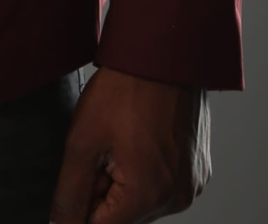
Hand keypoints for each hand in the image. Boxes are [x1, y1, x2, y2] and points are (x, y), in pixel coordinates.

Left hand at [51, 68, 210, 222]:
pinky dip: (143, 171)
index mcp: (148, 197)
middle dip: (102, 192)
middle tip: (96, 149)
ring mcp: (190, 185)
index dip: (81, 206)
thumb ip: (71, 191)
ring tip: (116, 139)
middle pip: (124, 216)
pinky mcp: (196, 170)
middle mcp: (176, 199)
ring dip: (122, 181)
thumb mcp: (83, 141)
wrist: (163, 57)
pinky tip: (135, 138)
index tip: (78, 175)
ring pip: (142, 201)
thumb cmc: (124, 93)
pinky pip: (162, 185)